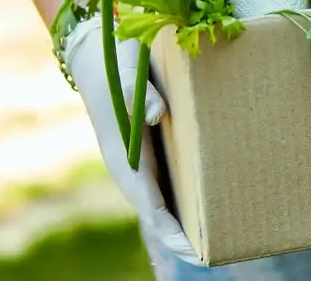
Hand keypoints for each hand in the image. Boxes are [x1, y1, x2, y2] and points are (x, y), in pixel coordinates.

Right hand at [64, 16, 202, 265]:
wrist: (99, 53)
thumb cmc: (115, 64)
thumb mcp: (124, 73)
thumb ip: (136, 93)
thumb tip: (155, 114)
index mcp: (124, 160)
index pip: (150, 207)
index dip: (171, 232)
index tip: (193, 251)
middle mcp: (133, 168)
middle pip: (159, 214)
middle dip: (181, 239)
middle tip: (210, 257)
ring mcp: (141, 162)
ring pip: (164, 202)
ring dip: (184, 225)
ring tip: (211, 245)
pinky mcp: (151, 151)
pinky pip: (169, 183)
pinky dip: (184, 200)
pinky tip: (205, 208)